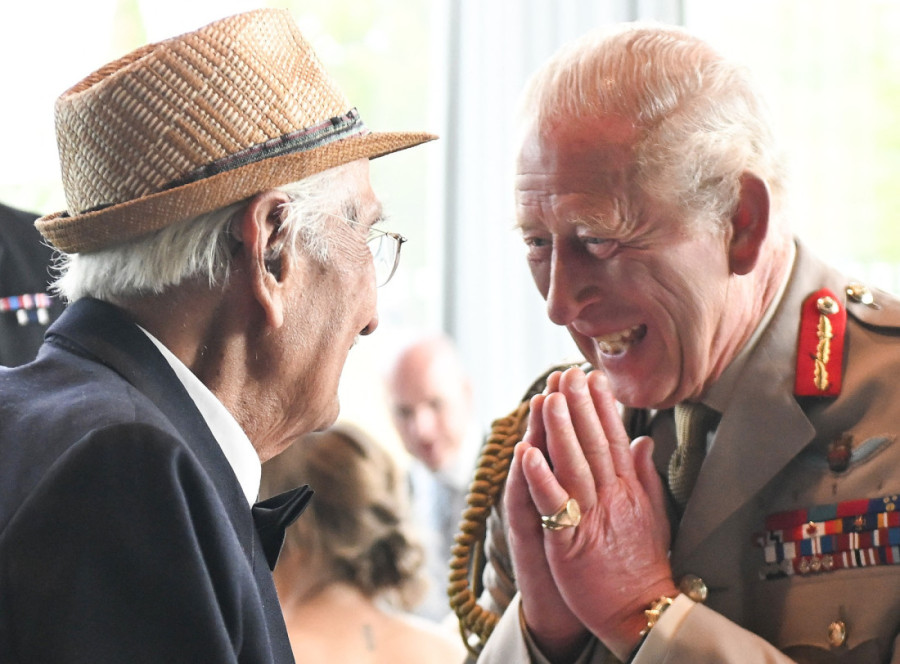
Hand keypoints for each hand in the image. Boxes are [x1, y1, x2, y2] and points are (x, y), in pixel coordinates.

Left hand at [520, 367, 676, 660]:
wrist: (642, 612)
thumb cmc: (643, 565)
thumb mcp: (653, 514)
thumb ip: (645, 475)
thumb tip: (642, 439)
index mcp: (629, 489)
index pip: (615, 438)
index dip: (602, 406)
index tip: (592, 376)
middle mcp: (612, 497)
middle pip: (593, 444)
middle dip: (578, 405)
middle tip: (567, 372)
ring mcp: (591, 517)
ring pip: (573, 466)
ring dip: (559, 430)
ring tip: (547, 397)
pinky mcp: (569, 541)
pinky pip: (553, 505)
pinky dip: (540, 478)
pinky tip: (526, 453)